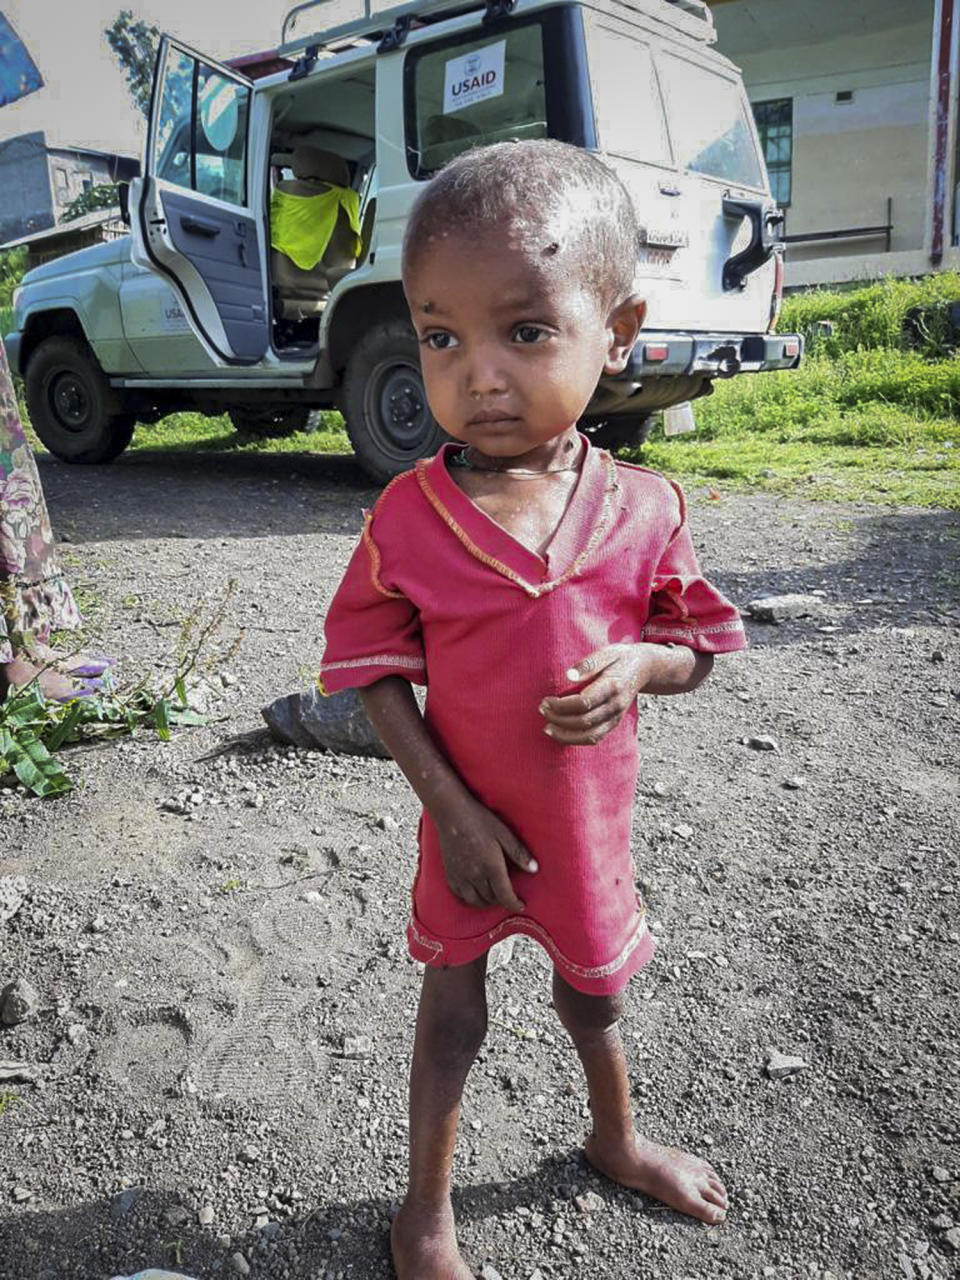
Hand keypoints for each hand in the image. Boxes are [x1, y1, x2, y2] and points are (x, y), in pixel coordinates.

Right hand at [434, 795, 536, 911]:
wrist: (452, 813)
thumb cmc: (480, 821)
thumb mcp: (504, 833)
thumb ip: (519, 853)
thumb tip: (534, 869)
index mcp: (492, 867)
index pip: (505, 896)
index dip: (514, 904)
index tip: (521, 905)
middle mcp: (476, 876)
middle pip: (491, 899)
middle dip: (502, 901)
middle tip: (509, 896)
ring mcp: (460, 876)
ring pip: (475, 901)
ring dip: (487, 902)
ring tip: (494, 897)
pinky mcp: (450, 874)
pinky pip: (460, 895)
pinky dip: (470, 899)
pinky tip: (476, 893)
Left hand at [539, 643, 656, 745]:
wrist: (644, 668)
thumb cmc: (620, 658)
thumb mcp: (606, 652)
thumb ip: (588, 664)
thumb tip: (568, 675)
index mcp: (612, 686)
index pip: (583, 702)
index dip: (562, 705)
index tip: (546, 700)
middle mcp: (615, 705)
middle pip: (583, 721)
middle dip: (559, 719)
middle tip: (542, 709)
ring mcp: (616, 717)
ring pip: (589, 736)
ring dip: (565, 735)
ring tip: (547, 728)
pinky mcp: (614, 723)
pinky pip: (595, 738)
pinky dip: (576, 740)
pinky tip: (561, 734)